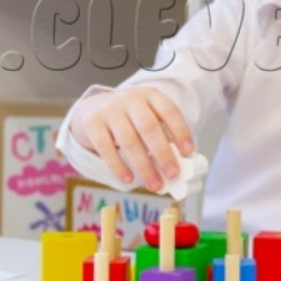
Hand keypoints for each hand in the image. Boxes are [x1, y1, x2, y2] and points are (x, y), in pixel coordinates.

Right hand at [68, 87, 193, 191]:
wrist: (93, 107)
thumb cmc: (129, 119)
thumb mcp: (147, 117)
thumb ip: (162, 135)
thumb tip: (178, 165)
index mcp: (150, 95)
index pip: (169, 110)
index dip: (180, 131)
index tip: (188, 152)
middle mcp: (130, 99)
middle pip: (148, 126)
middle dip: (163, 153)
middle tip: (173, 174)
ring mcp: (109, 109)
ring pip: (128, 140)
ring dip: (144, 166)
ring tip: (154, 185)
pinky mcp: (92, 123)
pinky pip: (106, 148)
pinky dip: (119, 166)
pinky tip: (129, 179)